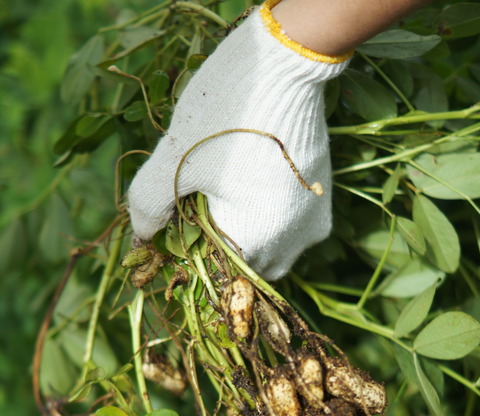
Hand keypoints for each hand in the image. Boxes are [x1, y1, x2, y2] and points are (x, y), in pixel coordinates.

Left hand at [128, 1, 349, 279]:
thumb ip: (149, 204)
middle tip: (195, 210)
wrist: (287, 64)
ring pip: (269, 255)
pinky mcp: (322, 203)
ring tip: (222, 201)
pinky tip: (249, 193)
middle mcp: (290, 244)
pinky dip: (267, 225)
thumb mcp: (175, 157)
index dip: (186, 252)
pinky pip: (290, 234)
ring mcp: (311, 226)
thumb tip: (141, 237)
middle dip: (216, 249)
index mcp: (254, 241)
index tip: (173, 223)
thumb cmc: (226, 112)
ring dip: (243, 240)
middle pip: (241, 268)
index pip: (211, 272)